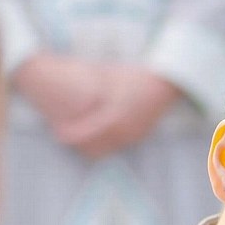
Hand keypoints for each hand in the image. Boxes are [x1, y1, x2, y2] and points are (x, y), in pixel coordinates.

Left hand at [13, 53, 181, 158]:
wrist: (167, 83)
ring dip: (91, 144)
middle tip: (63, 134)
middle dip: (78, 143)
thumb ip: (92, 85)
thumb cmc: (135, 76)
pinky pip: (117, 145)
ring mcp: (133, 135)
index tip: (57, 132)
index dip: (71, 134)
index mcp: (116, 114)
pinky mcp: (138, 136)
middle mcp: (124, 129)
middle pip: (95, 146)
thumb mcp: (111, 77)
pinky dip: (104, 142)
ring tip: (77, 134)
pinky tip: (96, 133)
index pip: (88, 133)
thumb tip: (68, 83)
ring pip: (106, 148)